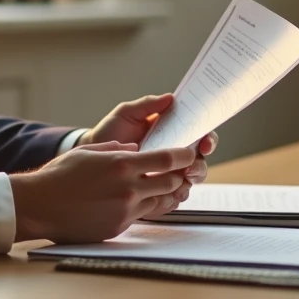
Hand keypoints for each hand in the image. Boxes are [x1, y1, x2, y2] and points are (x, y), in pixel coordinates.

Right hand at [10, 142, 196, 243]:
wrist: (40, 205)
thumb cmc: (60, 175)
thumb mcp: (89, 152)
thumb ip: (116, 149)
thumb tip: (135, 150)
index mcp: (122, 164)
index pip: (166, 160)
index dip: (183, 156)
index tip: (190, 153)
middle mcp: (128, 188)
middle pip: (170, 182)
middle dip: (177, 176)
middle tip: (177, 171)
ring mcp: (124, 210)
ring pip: (159, 201)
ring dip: (162, 193)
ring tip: (156, 186)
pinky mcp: (118, 227)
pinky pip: (141, 216)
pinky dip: (142, 207)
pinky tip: (132, 201)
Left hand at [79, 94, 218, 185]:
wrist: (91, 156)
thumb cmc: (110, 132)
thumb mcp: (126, 114)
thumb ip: (147, 105)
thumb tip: (170, 98)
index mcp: (172, 135)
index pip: (199, 136)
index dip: (208, 139)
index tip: (204, 142)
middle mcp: (172, 156)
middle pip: (199, 163)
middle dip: (199, 165)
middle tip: (190, 167)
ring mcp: (165, 176)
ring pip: (189, 183)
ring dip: (187, 183)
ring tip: (177, 181)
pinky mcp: (155, 193)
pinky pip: (172, 200)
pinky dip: (172, 198)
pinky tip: (164, 194)